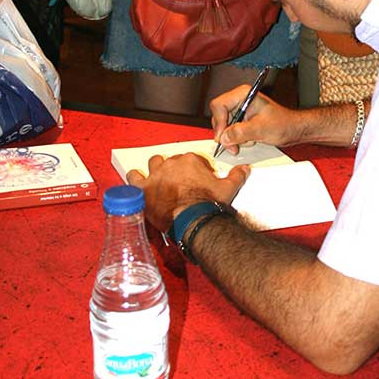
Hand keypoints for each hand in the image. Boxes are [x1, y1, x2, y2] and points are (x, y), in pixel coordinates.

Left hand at [126, 151, 249, 231]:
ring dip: (155, 168)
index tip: (196, 180)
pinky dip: (134, 178)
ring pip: (153, 163)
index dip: (195, 170)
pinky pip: (133, 177)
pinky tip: (136, 180)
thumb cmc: (208, 204)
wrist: (193, 219)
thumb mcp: (228, 189)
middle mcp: (172, 164)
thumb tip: (245, 169)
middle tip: (180, 182)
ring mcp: (156, 175)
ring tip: (158, 177)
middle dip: (175, 169)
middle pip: (172, 161)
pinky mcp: (144, 188)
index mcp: (191, 160)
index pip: (192, 159)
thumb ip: (237, 176)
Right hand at [211, 87, 302, 152]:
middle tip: (233, 146)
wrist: (293, 130)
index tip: (223, 136)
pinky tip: (248, 140)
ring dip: (232, 138)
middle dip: (226, 133)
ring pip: (223, 126)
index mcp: (243, 94)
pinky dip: (236, 139)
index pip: (219, 105)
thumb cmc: (284, 123)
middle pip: (218, 117)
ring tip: (248, 140)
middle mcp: (239, 100)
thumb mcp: (261, 129)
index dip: (219, 122)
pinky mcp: (241, 120)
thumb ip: (241, 132)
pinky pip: (230, 131)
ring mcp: (239, 111)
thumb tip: (224, 137)